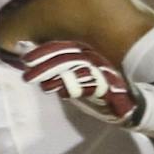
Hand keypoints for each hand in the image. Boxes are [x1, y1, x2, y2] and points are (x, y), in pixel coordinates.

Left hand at [18, 39, 143, 127]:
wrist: (127, 105)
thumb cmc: (96, 91)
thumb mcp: (73, 81)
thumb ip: (55, 73)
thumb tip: (31, 65)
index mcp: (85, 55)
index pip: (63, 48)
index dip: (44, 51)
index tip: (25, 59)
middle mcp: (94, 60)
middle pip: (68, 58)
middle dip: (46, 65)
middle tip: (27, 74)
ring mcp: (103, 73)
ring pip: (79, 70)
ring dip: (59, 76)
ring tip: (43, 85)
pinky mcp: (110, 89)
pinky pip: (92, 86)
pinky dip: (77, 87)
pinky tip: (62, 92)